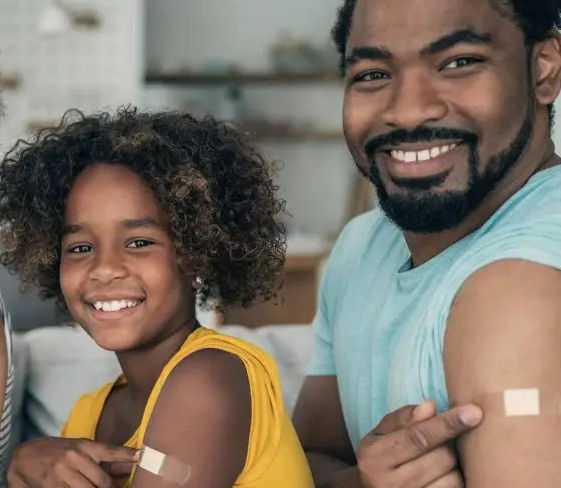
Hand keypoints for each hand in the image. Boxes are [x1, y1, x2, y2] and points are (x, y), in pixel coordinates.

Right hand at [8, 437, 138, 487]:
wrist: (26, 456)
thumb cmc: (60, 452)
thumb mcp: (81, 449)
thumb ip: (103, 459)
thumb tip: (128, 468)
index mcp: (85, 445)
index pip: (110, 450)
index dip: (127, 455)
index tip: (141, 456)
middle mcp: (75, 457)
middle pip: (102, 480)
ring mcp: (63, 473)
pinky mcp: (52, 486)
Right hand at [357, 401, 482, 487]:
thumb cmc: (379, 457)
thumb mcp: (380, 434)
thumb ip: (402, 418)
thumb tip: (430, 407)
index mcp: (377, 456)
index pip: (418, 437)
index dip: (447, 424)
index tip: (473, 412)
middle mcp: (393, 483)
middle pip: (443, 455)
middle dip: (446, 442)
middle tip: (437, 440)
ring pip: (453, 476)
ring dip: (451, 463)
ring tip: (434, 460)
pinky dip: (454, 478)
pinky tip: (441, 475)